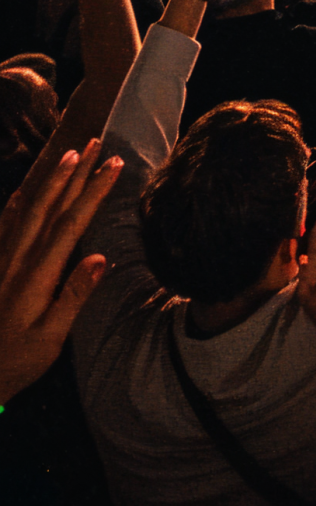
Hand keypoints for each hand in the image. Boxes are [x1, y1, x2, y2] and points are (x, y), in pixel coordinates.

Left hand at [0, 139, 121, 399]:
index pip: (70, 223)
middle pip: (49, 206)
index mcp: (37, 275)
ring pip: (29, 209)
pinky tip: (27, 190)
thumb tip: (100, 258)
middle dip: (75, 173)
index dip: (93, 191)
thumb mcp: (50, 339)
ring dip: (52, 179)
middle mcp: (19, 259)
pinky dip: (20, 202)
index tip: (114, 165)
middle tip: (96, 144)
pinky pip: (7, 224)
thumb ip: (73, 297)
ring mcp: (4, 259)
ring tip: (70, 154)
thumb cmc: (17, 360)